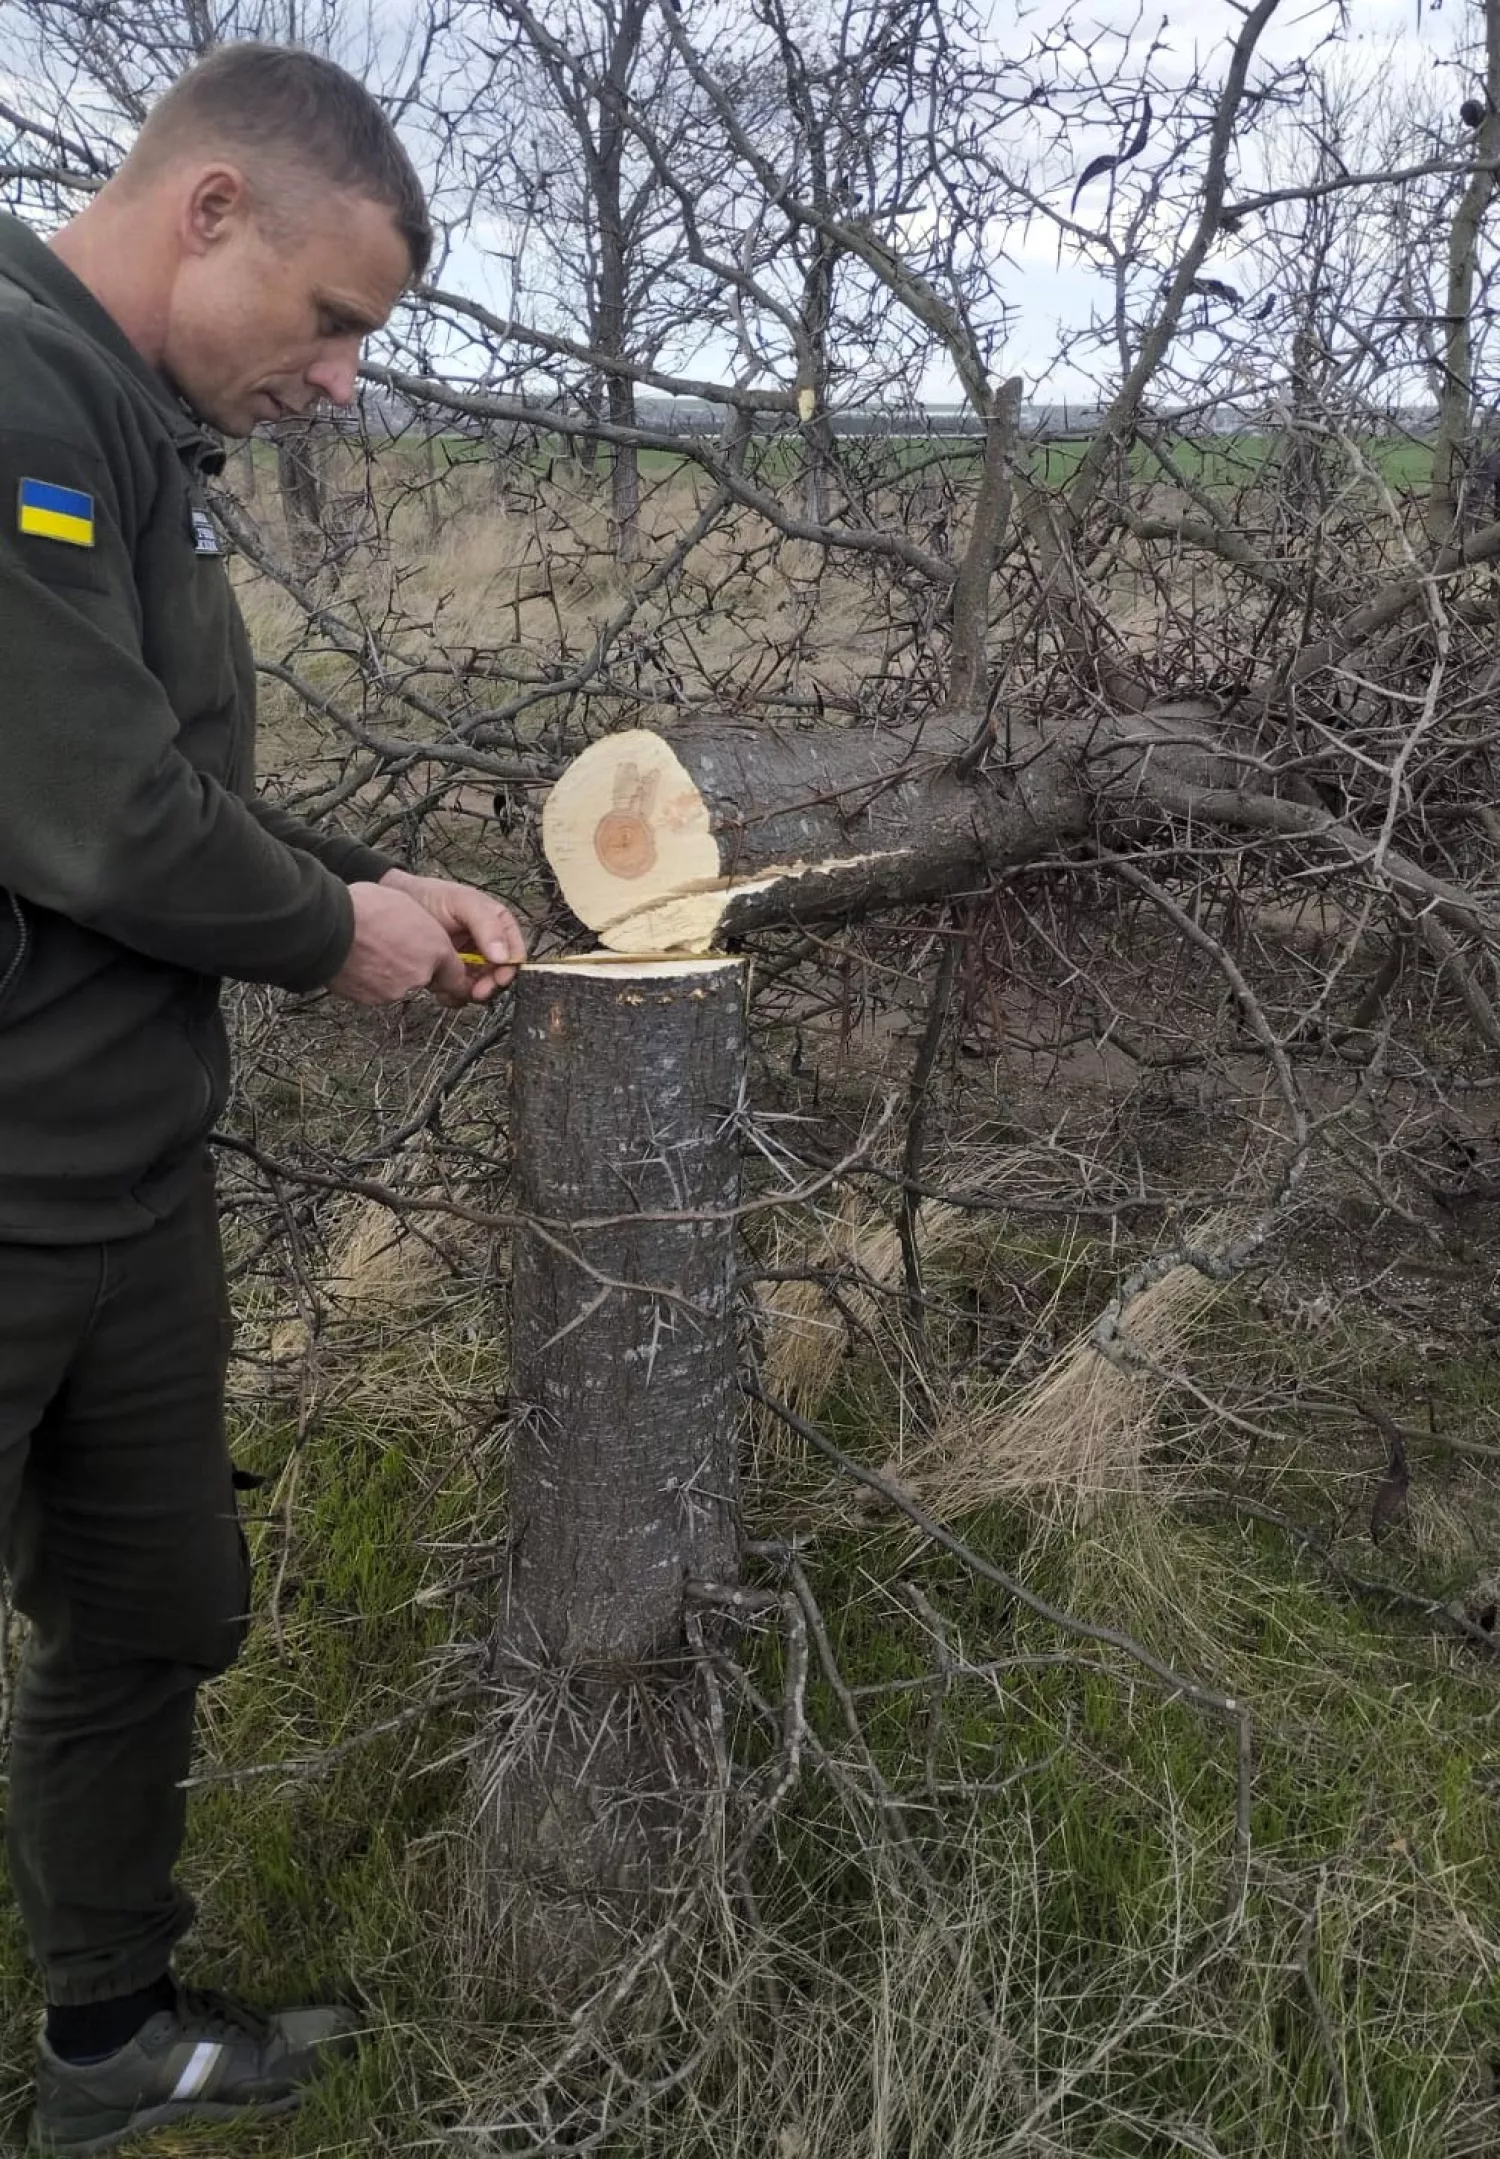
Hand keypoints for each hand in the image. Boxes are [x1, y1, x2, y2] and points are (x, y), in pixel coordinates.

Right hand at [326, 881, 471, 1006]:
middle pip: (424, 979)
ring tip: (369, 950)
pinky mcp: (371, 1001)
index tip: (441, 969)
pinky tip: (358, 961)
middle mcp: (420, 974)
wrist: (328, 925)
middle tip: (391, 947)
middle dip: (412, 967)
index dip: (444, 969)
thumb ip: (424, 929)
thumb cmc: (364, 908)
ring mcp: (395, 990)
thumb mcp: (407, 904)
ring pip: (399, 986)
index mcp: (435, 948)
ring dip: (389, 974)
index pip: (455, 974)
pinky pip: (375, 992)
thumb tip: (423, 938)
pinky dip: (369, 981)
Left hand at [378, 868, 526, 1000]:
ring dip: (469, 992)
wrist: (397, 903)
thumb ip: (486, 925)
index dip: (509, 969)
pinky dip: (451, 996)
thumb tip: (503, 956)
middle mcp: (487, 946)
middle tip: (476, 991)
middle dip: (489, 986)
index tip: (498, 979)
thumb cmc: (430, 896)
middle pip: (500, 976)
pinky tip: (439, 987)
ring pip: (481, 988)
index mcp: (498, 926)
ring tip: (451, 986)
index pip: (515, 953)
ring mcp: (470, 962)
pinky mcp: (450, 975)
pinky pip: (460, 994)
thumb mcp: (463, 902)